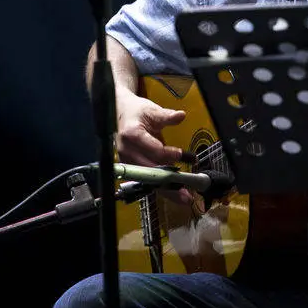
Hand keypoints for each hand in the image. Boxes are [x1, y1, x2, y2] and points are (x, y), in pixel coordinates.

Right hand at [113, 87, 191, 202]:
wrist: (120, 115)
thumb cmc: (136, 113)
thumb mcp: (151, 110)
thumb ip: (166, 116)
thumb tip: (180, 115)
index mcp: (132, 135)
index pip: (152, 149)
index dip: (167, 154)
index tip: (180, 154)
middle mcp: (127, 151)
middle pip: (150, 170)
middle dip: (169, 179)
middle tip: (187, 186)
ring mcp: (128, 162)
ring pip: (149, 180)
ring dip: (167, 190)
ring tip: (184, 197)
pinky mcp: (131, 169)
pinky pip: (147, 181)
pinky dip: (162, 188)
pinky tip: (175, 195)